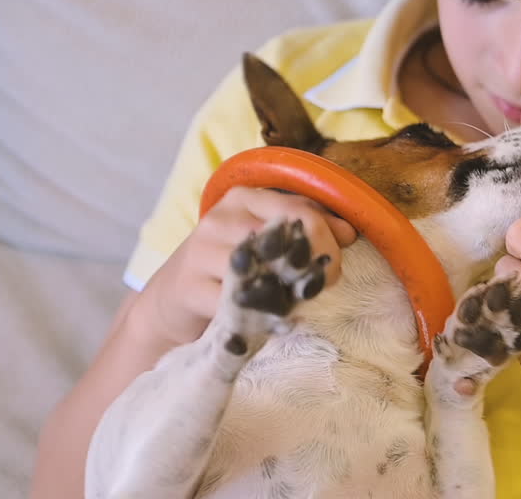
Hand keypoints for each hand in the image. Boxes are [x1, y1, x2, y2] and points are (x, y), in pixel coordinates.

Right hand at [133, 186, 356, 347]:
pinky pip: (237, 303)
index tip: (335, 264)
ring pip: (260, 269)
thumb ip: (306, 229)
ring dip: (286, 292)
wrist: (170, 302)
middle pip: (282, 237)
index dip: (326, 237)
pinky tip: (271, 321)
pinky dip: (261, 315)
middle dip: (311, 265)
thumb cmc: (231, 268)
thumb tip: (349, 231)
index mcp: (244, 198)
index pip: (298, 209)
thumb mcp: (267, 243)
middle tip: (323, 286)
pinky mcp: (188, 288)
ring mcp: (199, 251)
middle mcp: (220, 218)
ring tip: (295, 303)